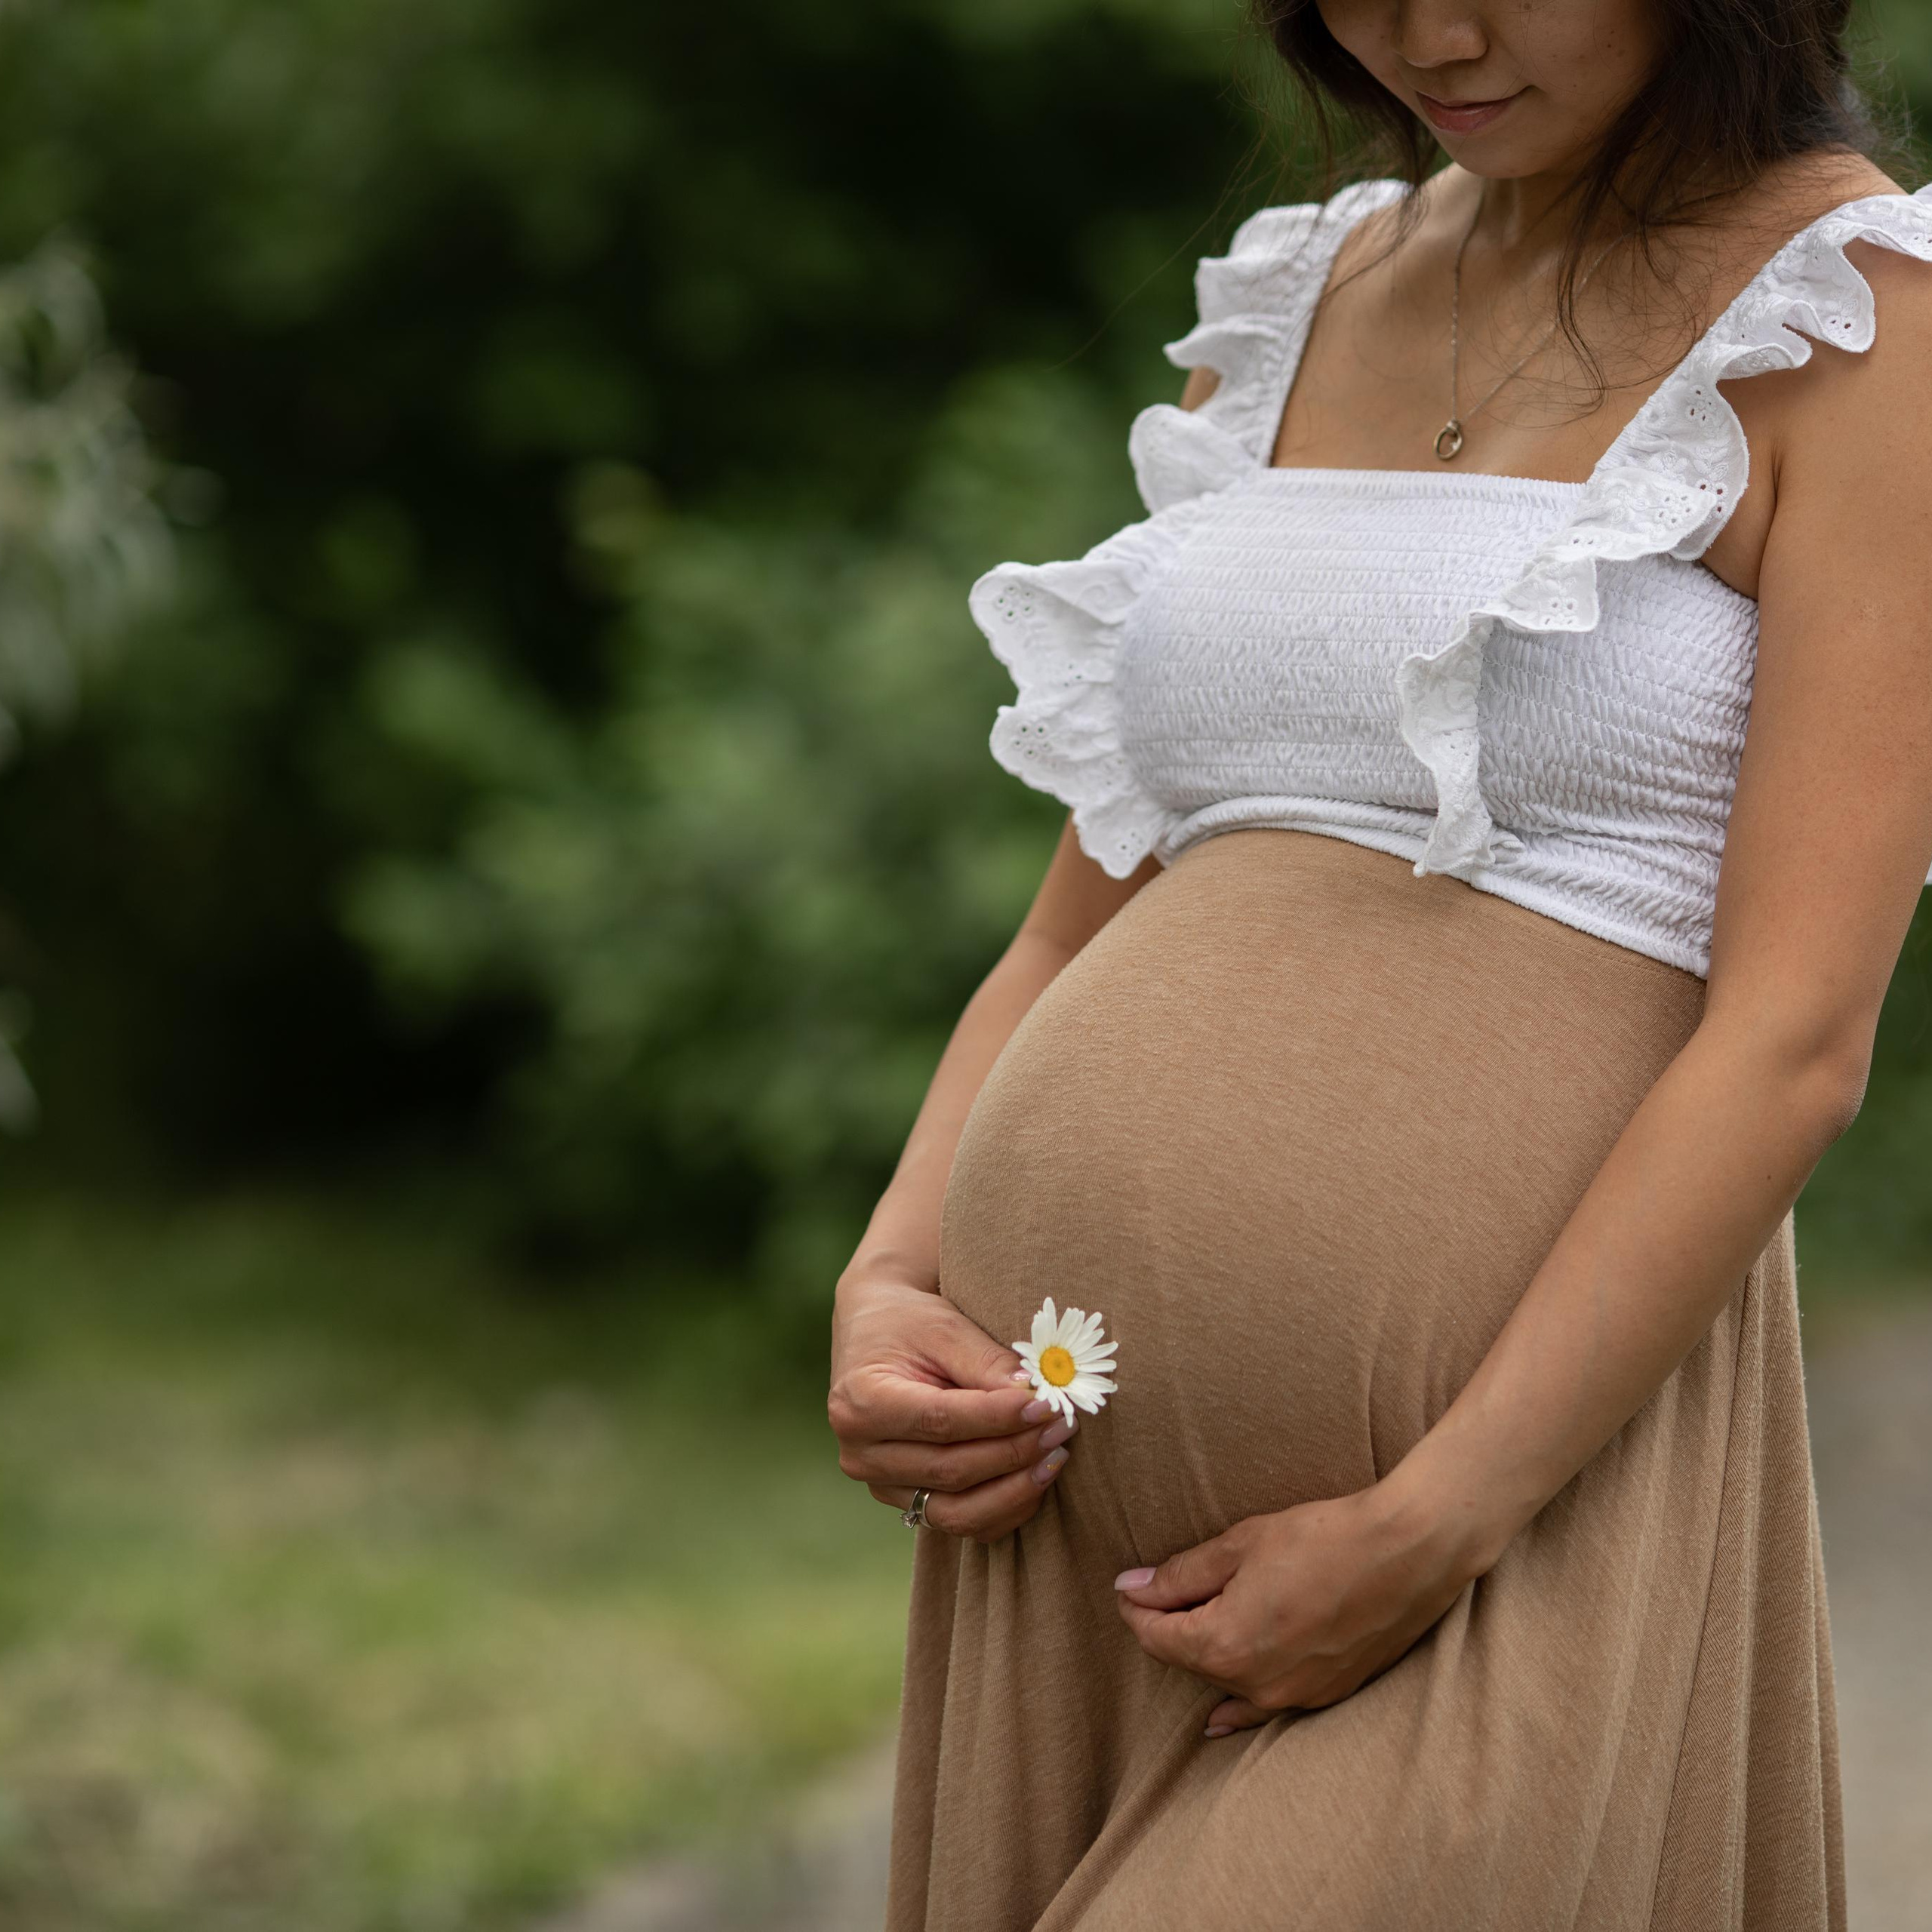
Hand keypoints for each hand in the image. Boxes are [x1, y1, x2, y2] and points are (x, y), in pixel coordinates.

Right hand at [828, 1267, 1074, 1542]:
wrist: (875, 1333)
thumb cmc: (909, 1323)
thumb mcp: (944, 1328)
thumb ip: (987, 1364)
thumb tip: (1037, 1397)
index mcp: (860, 1403)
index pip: (940, 1421)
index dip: (998, 1418)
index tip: (1046, 1405)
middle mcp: (860, 1454)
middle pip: (950, 1470)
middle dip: (1015, 1451)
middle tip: (1062, 1426)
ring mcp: (879, 1484)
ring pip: (956, 1512)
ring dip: (1014, 1489)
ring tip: (1055, 1455)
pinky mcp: (903, 1501)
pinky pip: (959, 1523)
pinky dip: (1003, 1509)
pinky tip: (1035, 1479)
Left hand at [1113, 1482, 1485, 1733]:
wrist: (1407, 1553)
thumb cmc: (1324, 1539)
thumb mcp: (1241, 1545)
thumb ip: (1181, 1575)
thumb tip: (1134, 1588)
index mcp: (1225, 1646)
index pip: (1158, 1637)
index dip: (1136, 1609)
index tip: (1128, 1587)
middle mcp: (1254, 1685)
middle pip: (1188, 1660)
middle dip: (1168, 1626)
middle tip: (1156, 1591)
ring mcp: (1292, 1696)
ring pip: (1225, 1679)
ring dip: (1205, 1652)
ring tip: (1188, 1624)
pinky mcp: (1325, 1695)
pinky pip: (1266, 1707)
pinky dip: (1237, 1709)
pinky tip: (1218, 1719)